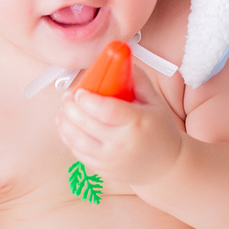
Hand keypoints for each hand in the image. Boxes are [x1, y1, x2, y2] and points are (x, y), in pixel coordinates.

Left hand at [56, 68, 182, 186]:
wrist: (164, 165)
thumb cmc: (158, 128)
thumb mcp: (154, 101)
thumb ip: (136, 78)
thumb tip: (116, 58)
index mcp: (137, 123)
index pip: (106, 110)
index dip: (87, 99)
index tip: (80, 91)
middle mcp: (122, 144)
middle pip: (86, 123)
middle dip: (70, 107)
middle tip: (68, 96)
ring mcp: (109, 159)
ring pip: (76, 139)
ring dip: (64, 121)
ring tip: (64, 109)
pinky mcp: (101, 169)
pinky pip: (77, 151)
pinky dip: (68, 136)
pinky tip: (66, 125)